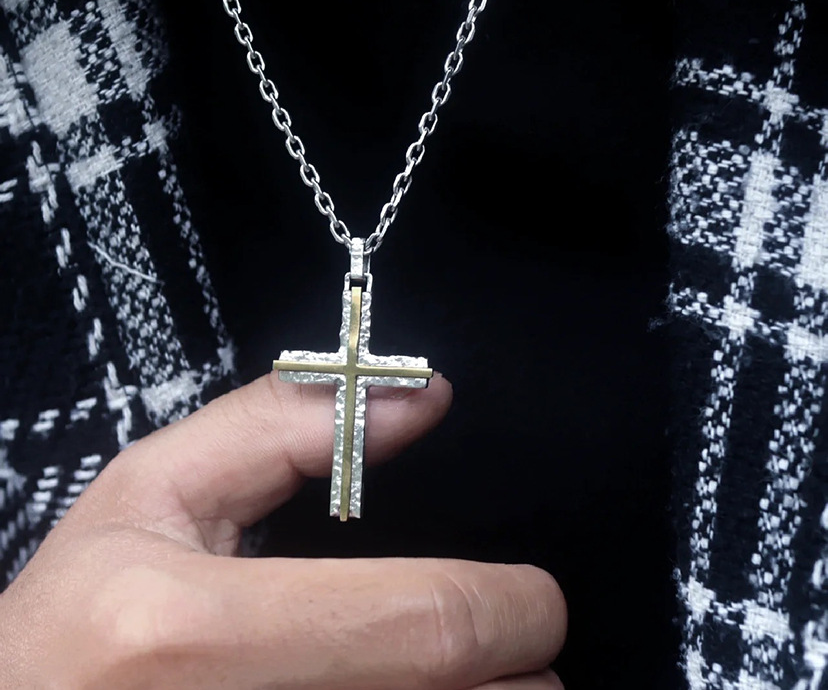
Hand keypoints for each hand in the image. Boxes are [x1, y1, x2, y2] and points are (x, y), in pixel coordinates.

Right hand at [0, 372, 565, 687]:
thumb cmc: (78, 618)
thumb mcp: (157, 492)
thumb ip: (287, 429)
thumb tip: (420, 398)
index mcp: (189, 636)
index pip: (427, 628)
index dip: (512, 607)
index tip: (529, 596)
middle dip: (518, 672)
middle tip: (496, 639)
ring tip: (452, 677)